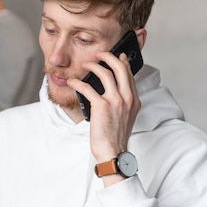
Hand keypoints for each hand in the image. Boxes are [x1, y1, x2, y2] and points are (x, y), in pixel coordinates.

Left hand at [68, 51, 140, 165]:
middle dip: (108, 56)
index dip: (122, 61)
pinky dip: (78, 83)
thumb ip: (122, 102)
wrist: (113, 152)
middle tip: (99, 54)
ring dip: (93, 65)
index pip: (129, 74)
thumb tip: (111, 90)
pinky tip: (73, 82)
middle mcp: (127, 98)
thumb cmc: (115, 137)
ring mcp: (116, 101)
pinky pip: (88, 87)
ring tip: (85, 65)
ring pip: (105, 73)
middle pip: (120, 67)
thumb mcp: (125, 116)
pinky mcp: (102, 106)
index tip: (116, 55)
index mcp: (134, 100)